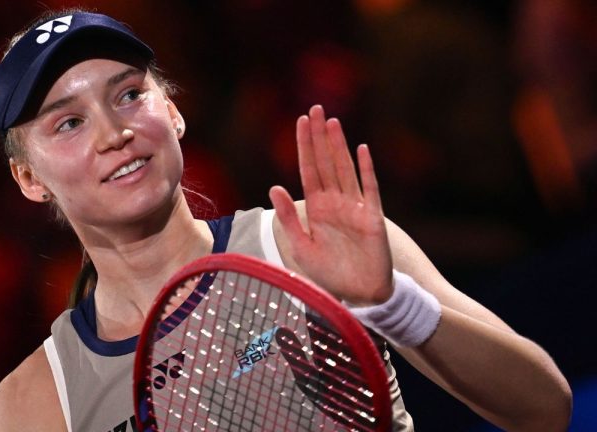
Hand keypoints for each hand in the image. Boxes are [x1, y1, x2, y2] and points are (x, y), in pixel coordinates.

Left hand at [269, 105, 392, 304]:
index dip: (304, 146)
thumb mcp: (301, 247)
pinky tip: (361, 149)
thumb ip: (288, 218)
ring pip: (344, 170)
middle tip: (316, 109)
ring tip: (332, 122)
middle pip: (325, 162)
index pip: (308, 169)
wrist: (359, 295)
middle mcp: (335, 203)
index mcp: (317, 208)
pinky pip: (370, 189)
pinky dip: (366, 170)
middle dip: (320, 137)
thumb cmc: (330, 273)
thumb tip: (273, 186)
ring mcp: (355, 208)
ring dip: (338, 146)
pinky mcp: (373, 218)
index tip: (300, 121)